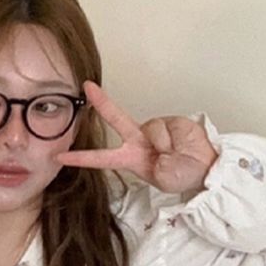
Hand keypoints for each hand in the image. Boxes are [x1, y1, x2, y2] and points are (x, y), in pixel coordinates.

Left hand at [56, 81, 217, 194]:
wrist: (205, 168)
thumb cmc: (181, 175)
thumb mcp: (163, 178)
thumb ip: (157, 165)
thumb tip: (158, 146)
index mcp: (130, 158)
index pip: (101, 158)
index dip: (81, 158)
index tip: (60, 156)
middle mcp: (138, 140)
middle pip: (116, 119)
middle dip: (102, 102)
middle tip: (87, 87)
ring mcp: (154, 129)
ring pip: (151, 130)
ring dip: (165, 145)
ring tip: (175, 154)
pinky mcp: (171, 121)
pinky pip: (167, 127)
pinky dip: (175, 138)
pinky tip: (181, 144)